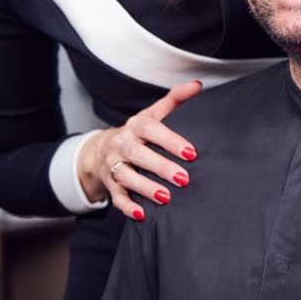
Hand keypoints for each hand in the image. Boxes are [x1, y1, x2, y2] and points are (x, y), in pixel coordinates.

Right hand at [79, 80, 202, 220]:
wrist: (102, 149)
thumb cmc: (138, 132)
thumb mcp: (153, 114)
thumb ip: (175, 99)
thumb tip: (198, 85)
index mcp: (135, 126)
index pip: (151, 130)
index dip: (170, 141)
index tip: (192, 153)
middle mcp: (121, 144)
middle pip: (138, 154)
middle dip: (160, 167)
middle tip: (184, 179)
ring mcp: (114, 166)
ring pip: (126, 177)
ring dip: (145, 187)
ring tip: (166, 197)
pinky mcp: (110, 185)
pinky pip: (117, 198)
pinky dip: (128, 207)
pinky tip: (142, 214)